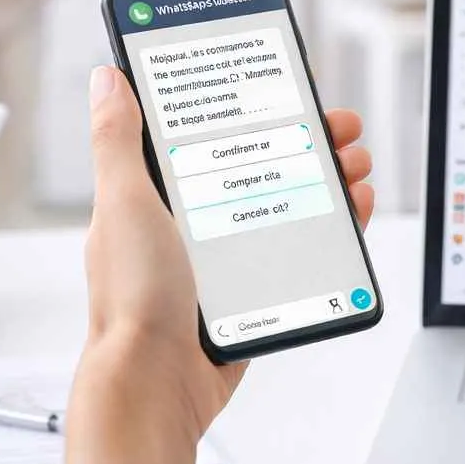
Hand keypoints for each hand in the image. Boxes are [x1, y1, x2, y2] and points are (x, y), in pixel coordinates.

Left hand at [76, 66, 375, 434]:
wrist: (156, 385)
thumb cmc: (132, 301)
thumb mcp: (124, 203)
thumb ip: (118, 140)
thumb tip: (108, 78)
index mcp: (155, 195)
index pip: (211, 134)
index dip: (252, 107)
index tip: (289, 87)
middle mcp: (191, 223)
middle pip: (260, 164)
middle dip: (307, 140)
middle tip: (342, 128)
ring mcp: (224, 259)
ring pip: (287, 204)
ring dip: (328, 179)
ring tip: (356, 167)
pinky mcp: (251, 292)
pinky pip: (300, 250)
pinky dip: (331, 228)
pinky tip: (351, 213)